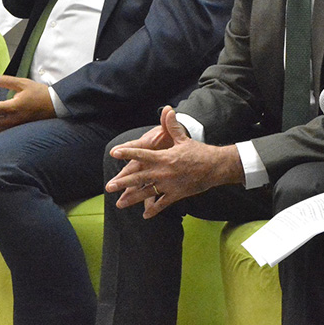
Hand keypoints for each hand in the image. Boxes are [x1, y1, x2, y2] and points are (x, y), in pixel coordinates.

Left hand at [0, 73, 55, 132]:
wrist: (56, 105)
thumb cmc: (40, 93)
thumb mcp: (23, 83)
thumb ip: (7, 81)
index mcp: (14, 106)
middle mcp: (15, 118)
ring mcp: (19, 125)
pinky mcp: (22, 128)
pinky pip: (7, 131)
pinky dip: (2, 126)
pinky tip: (5, 119)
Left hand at [105, 107, 243, 216]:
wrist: (215, 167)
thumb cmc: (199, 152)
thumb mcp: (183, 139)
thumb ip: (172, 126)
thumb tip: (167, 109)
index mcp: (164, 157)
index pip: (142, 154)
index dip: (128, 153)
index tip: (114, 153)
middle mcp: (163, 172)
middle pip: (139, 178)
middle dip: (122, 182)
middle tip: (108, 187)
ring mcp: (169, 185)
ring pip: (146, 193)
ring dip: (132, 199)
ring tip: (119, 203)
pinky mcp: (176, 195)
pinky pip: (162, 204)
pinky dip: (153, 210)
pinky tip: (145, 215)